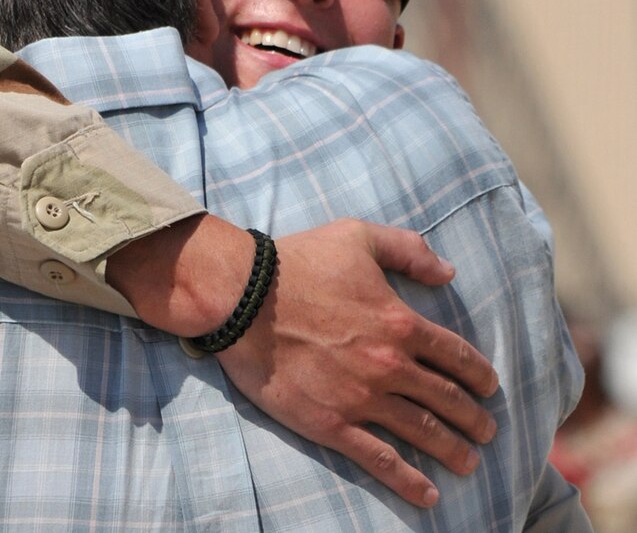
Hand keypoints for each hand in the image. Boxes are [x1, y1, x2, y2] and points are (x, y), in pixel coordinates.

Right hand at [216, 218, 498, 507]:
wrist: (242, 297)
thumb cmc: (297, 262)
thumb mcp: (357, 236)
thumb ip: (407, 250)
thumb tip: (448, 272)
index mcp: (400, 322)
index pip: (456, 355)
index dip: (479, 374)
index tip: (489, 387)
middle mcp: (390, 365)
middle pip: (446, 398)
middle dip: (473, 418)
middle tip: (486, 431)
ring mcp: (361, 398)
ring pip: (422, 431)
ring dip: (451, 449)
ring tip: (469, 462)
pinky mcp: (331, 423)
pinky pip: (379, 458)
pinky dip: (407, 480)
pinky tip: (428, 495)